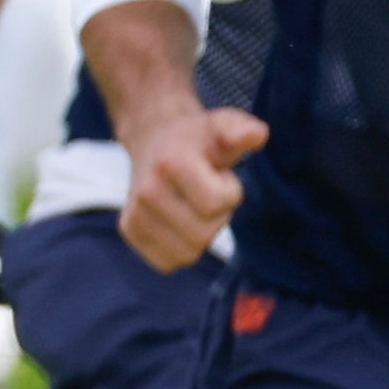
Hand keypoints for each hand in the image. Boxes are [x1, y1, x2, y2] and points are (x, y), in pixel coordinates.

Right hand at [119, 101, 266, 272]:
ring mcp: (134, 212)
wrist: (155, 139)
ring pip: (187, 254)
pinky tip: (179, 222)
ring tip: (193, 206)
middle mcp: (147, 190)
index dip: (230, 194)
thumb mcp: (222, 126)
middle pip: (203, 235)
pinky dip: (182, 249)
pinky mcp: (130, 230)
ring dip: (200, 235)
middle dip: (217, 217)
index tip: (222, 178)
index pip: (214, 205)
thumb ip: (241, 129)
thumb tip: (258, 134)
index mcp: (171, 163)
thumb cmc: (198, 138)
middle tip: (207, 193)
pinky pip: (169, 262)